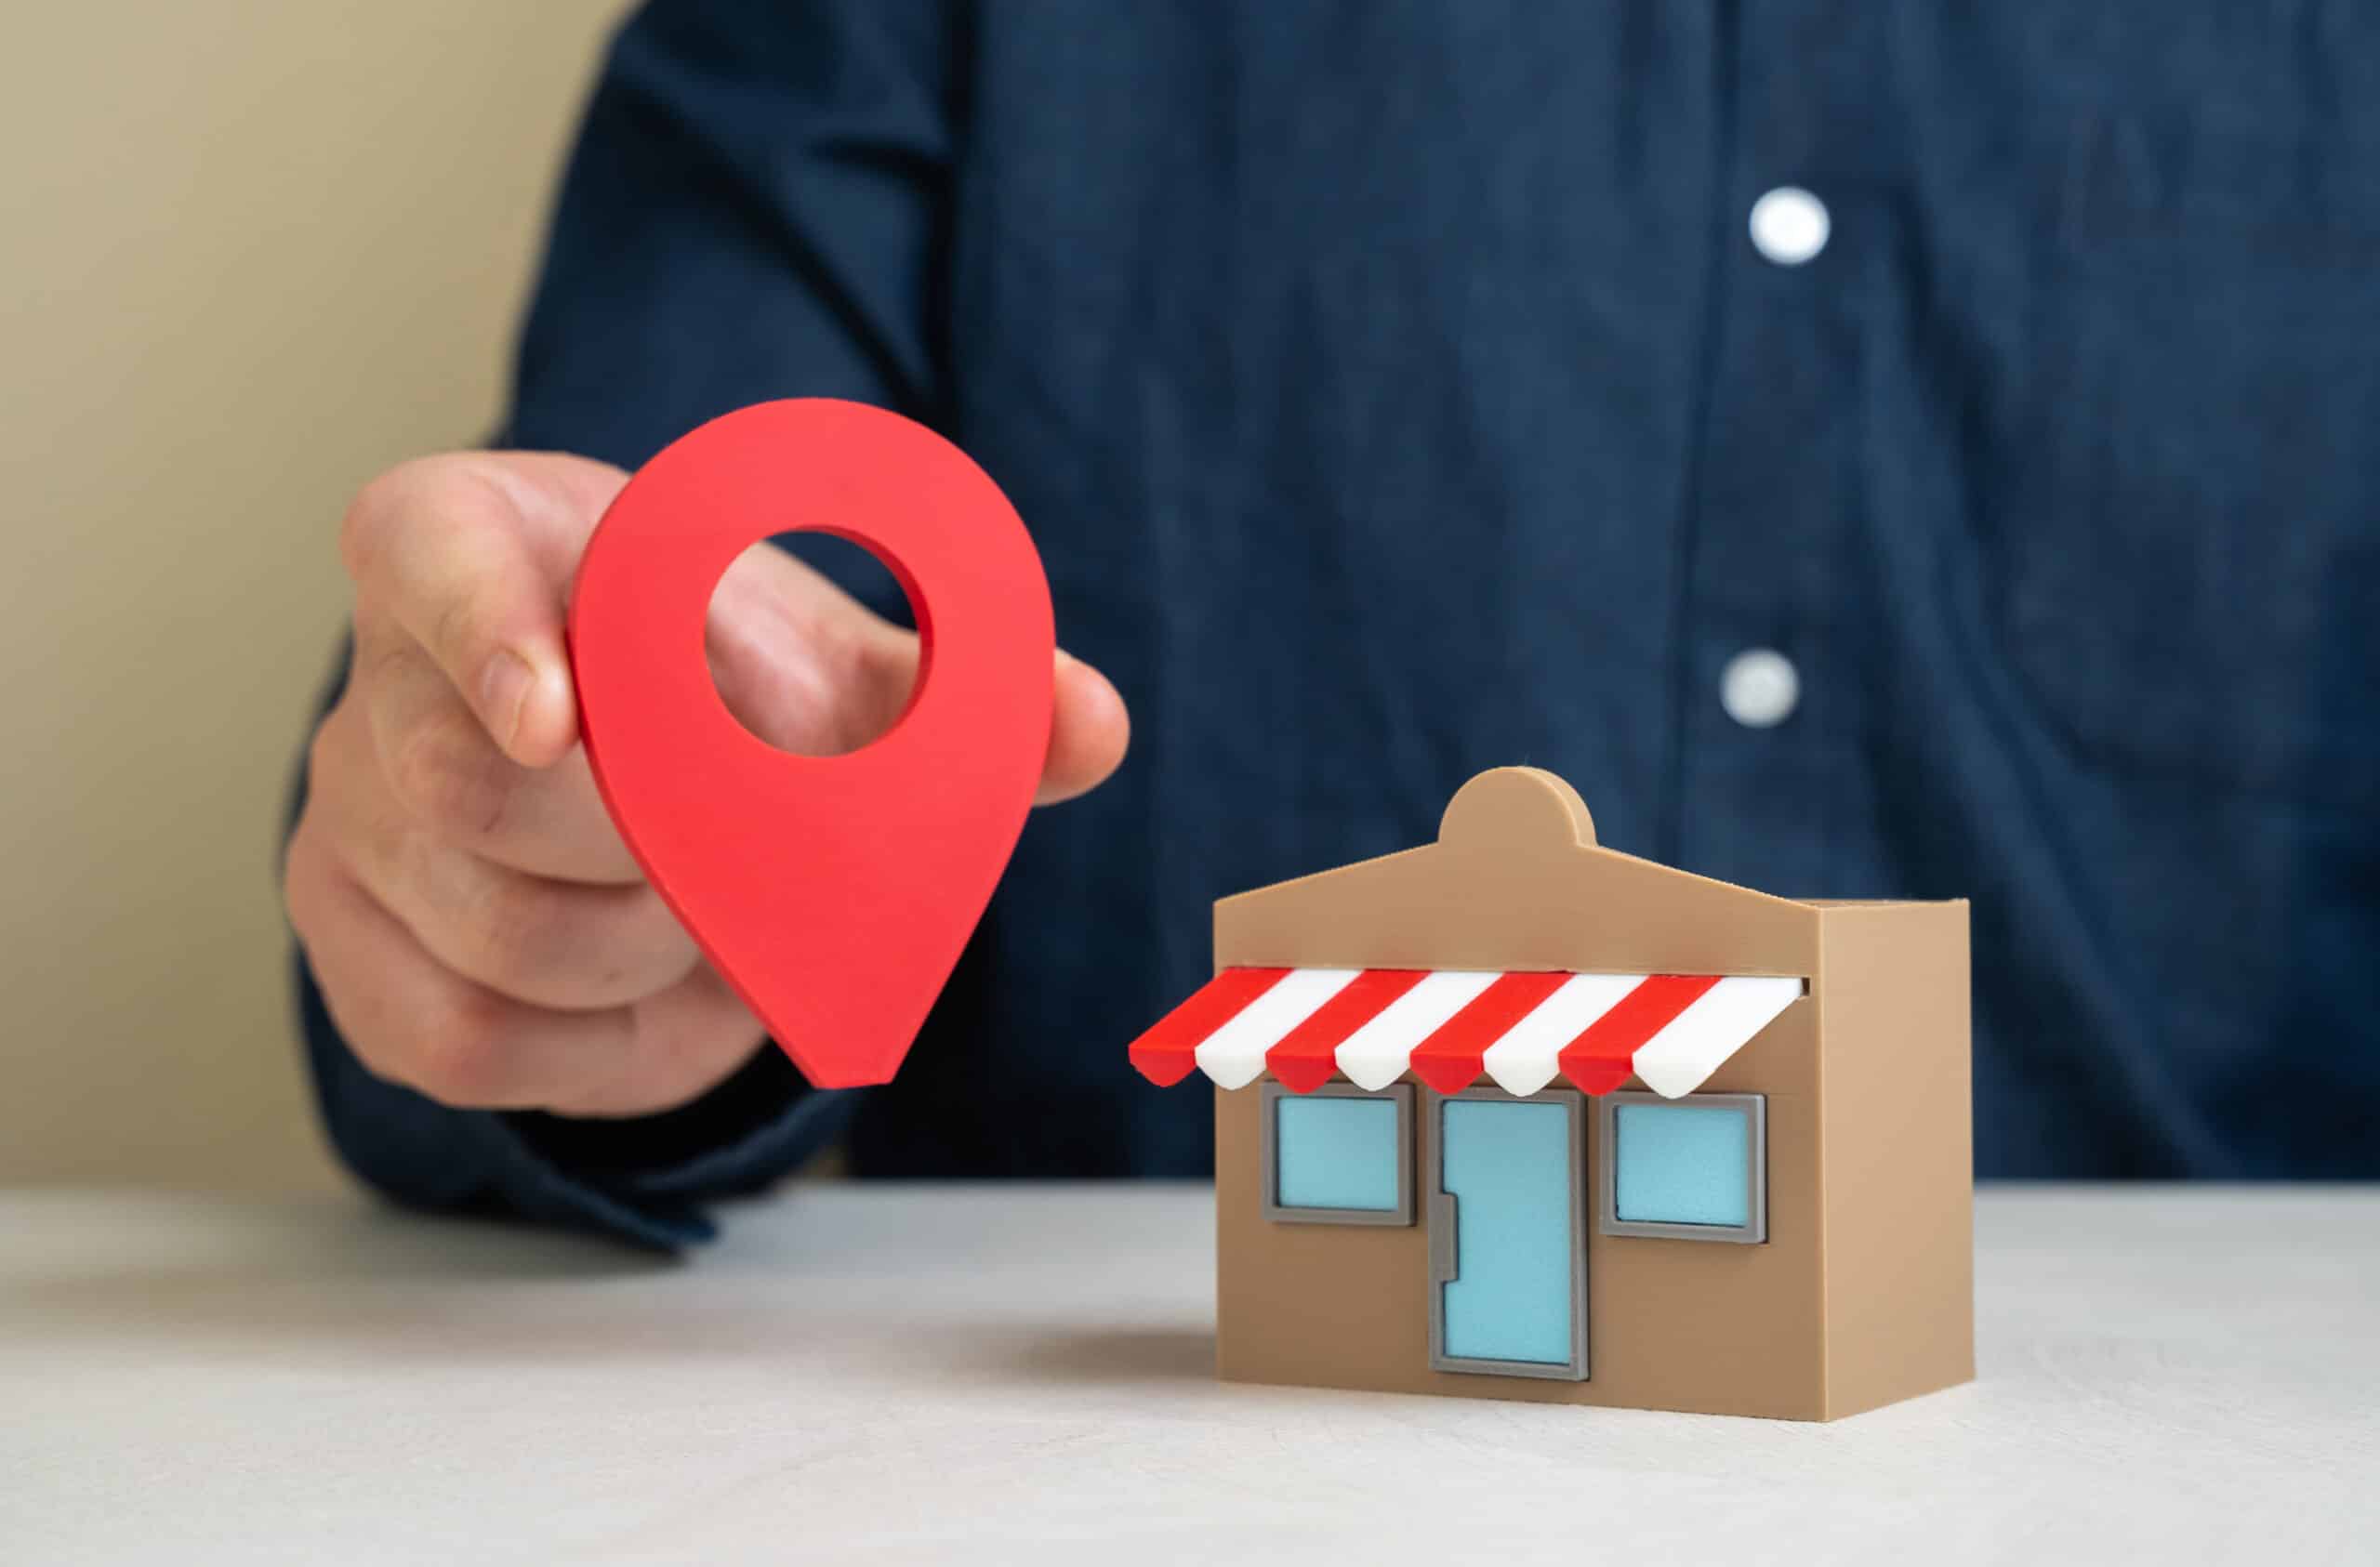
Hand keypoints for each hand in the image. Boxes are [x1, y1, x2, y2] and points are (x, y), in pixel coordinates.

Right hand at [284, 451, 1129, 1116]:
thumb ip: (962, 689)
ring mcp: (342, 828)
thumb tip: (1092, 724)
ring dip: (654, 950)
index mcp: (474, 543)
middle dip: (656, 850)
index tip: (560, 712)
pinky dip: (604, 1046)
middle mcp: (377, 684)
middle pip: (482, 796)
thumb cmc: (726, 678)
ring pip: (492, 934)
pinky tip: (673, 992)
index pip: (424, 555)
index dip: (480, 631)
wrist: (637, 767)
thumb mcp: (837, 662)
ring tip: (725, 913)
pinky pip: (469, 1041)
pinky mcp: (359, 961)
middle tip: (754, 850)